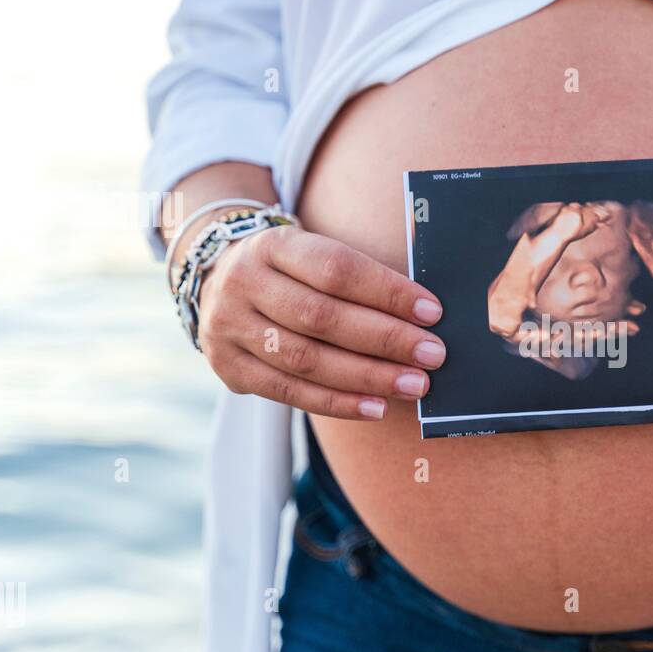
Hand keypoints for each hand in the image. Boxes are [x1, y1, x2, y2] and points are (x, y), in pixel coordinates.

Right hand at [197, 222, 445, 419]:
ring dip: (368, 376)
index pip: (335, 268)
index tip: (432, 312)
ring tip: (414, 385)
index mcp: (272, 245)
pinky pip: (289, 392)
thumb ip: (361, 275)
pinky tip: (377, 407)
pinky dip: (338, 403)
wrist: (220, 280)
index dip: (387, 292)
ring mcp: (229, 328)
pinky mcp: (229, 368)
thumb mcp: (313, 252)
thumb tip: (425, 309)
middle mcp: (243, 283)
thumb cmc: (293, 271)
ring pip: (306, 359)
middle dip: (385, 339)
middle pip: (322, 317)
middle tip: (432, 355)